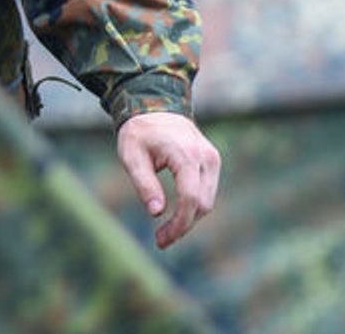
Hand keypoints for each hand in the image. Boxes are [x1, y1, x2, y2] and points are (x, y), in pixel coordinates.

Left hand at [116, 110, 220, 248]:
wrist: (155, 104)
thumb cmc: (139, 131)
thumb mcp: (131, 156)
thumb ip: (144, 183)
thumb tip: (157, 212)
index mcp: (186, 154)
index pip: (190, 197)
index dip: (179, 223)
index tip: (163, 239)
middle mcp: (206, 157)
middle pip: (202, 203)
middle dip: (183, 225)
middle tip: (161, 240)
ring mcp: (212, 159)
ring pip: (207, 200)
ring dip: (189, 219)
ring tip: (165, 232)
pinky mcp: (212, 162)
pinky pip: (207, 191)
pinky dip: (193, 207)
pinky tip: (176, 216)